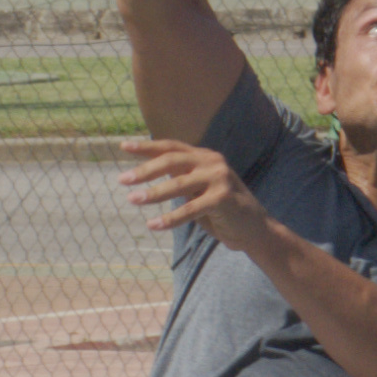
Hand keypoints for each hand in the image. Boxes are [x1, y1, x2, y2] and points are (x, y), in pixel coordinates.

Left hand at [117, 134, 263, 245]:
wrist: (254, 229)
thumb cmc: (221, 211)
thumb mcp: (198, 190)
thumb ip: (180, 179)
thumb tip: (147, 173)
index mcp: (204, 157)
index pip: (171, 147)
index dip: (146, 146)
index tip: (122, 146)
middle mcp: (212, 162)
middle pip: (172, 160)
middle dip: (145, 170)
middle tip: (122, 179)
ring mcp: (219, 178)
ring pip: (178, 184)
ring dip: (153, 193)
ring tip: (133, 199)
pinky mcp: (223, 198)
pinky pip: (190, 209)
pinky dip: (170, 218)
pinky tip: (153, 224)